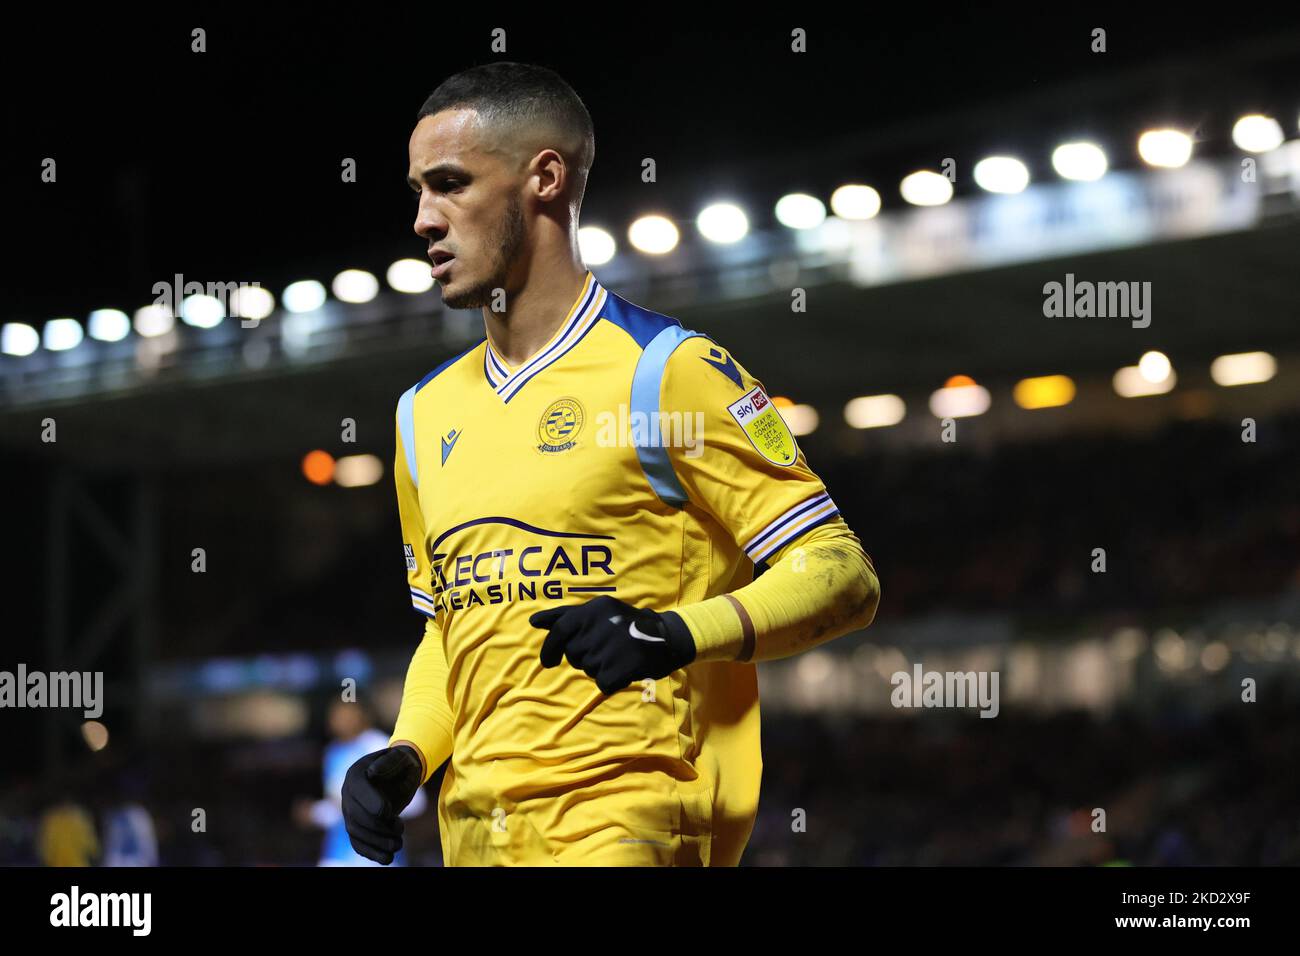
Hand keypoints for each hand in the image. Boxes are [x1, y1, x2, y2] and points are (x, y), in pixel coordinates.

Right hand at [341, 746, 422, 863]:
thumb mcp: (400, 757)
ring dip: (376, 842)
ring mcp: (350, 811)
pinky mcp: (357, 826)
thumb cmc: (401, 765)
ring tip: (398, 845)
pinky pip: (358, 842)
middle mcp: (348, 794)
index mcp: (356, 774)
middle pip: (355, 816)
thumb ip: (389, 761)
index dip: (372, 804)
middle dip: (377, 827)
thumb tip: (373, 772)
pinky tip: (387, 859)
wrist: (399, 774)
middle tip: (400, 830)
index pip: (358, 791)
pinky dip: (371, 852)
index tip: (390, 812)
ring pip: (356, 832)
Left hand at [529, 595, 695, 694]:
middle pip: (574, 653)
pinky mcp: (623, 666)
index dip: (550, 647)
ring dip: (599, 668)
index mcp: (595, 609)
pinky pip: (602, 682)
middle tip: (606, 650)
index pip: (561, 629)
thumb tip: (533, 621)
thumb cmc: (627, 625)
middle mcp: (602, 625)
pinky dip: (611, 680)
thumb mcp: (598, 611)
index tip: (548, 662)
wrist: (668, 637)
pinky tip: (624, 669)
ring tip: (617, 656)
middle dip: (583, 657)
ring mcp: (613, 646)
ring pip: (588, 668)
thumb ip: (564, 616)